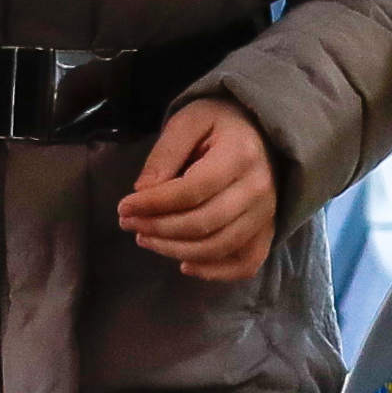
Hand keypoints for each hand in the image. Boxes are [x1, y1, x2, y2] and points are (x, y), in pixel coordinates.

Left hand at [119, 96, 279, 283]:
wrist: (260, 130)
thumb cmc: (219, 122)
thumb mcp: (188, 121)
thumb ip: (165, 154)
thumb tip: (143, 193)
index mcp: (239, 156)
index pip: (191, 191)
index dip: (154, 204)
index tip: (124, 206)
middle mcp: (258, 190)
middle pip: (203, 223)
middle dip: (158, 228)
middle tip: (128, 223)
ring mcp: (267, 214)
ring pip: (218, 247)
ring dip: (175, 250)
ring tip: (145, 239)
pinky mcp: (268, 230)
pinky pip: (245, 262)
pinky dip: (215, 271)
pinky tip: (185, 264)